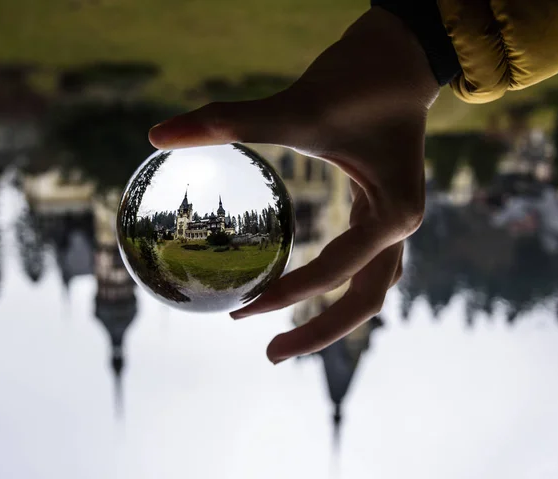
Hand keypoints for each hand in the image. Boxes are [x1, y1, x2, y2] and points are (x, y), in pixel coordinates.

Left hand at [149, 7, 439, 363]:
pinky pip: (360, 264)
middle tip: (267, 354)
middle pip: (364, 301)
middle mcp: (400, 227)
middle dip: (318, 332)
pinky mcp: (382, 211)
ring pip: (368, 289)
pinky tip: (300, 284)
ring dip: (330, 316)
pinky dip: (333, 284)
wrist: (399, 57)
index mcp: (393, 214)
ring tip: (282, 336)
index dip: (287, 293)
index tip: (241, 311)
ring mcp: (395, 222)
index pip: (337, 270)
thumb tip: (157, 135)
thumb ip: (230, 120)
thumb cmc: (358, 80)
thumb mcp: (298, 106)